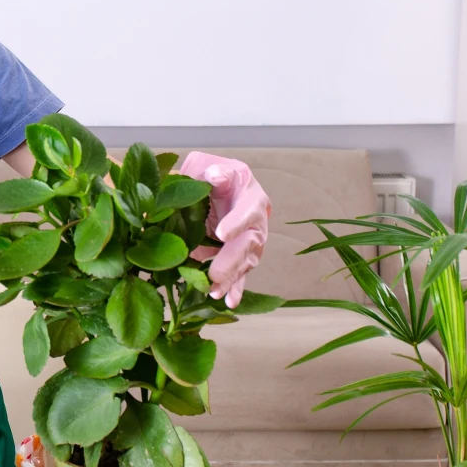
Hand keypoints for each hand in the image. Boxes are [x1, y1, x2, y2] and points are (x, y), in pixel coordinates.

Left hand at [175, 152, 270, 308]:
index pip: (247, 210)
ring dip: (231, 279)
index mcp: (251, 196)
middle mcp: (257, 221)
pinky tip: (229, 302)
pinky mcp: (242, 256)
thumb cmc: (213, 175)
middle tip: (214, 274)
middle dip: (231, 260)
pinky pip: (241, 274)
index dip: (236, 222)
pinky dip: (235, 289)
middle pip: (249, 243)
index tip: (220, 233)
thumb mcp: (209, 165)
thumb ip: (213, 171)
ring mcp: (251, 241)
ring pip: (246, 263)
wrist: (218, 187)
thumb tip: (214, 176)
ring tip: (215, 292)